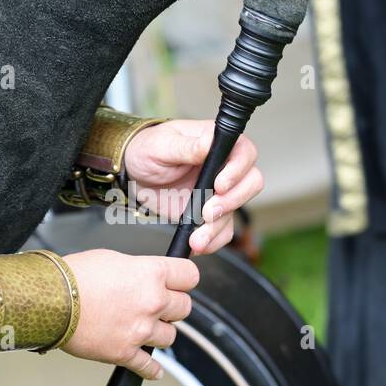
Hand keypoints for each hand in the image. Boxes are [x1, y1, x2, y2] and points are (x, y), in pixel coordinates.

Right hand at [61, 249, 198, 378]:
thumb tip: (146, 275)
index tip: (179, 282)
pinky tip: (152, 369)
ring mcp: (140, 330)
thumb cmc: (73, 276)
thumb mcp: (112, 259)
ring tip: (145, 328)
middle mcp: (151, 302)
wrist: (48, 301)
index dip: (184, 279)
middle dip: (172, 306)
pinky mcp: (125, 353)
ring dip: (159, 333)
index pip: (190, 276)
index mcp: (150, 274)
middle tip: (159, 305)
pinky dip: (151, 370)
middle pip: (184, 307)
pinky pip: (149, 367)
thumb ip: (138, 270)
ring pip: (170, 337)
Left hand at [121, 119, 263, 254]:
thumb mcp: (161, 145)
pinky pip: (223, 230)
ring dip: (218, 227)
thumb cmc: (147, 150)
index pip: (244, 152)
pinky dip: (212, 240)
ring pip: (237, 210)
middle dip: (232, 201)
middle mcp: (224, 167)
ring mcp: (219, 191)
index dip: (238, 170)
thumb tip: (208, 144)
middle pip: (251, 182)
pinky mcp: (210, 212)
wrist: (134, 175)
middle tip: (208, 212)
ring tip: (196, 237)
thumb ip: (186, 146)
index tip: (219, 185)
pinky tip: (197, 242)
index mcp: (216, 143)